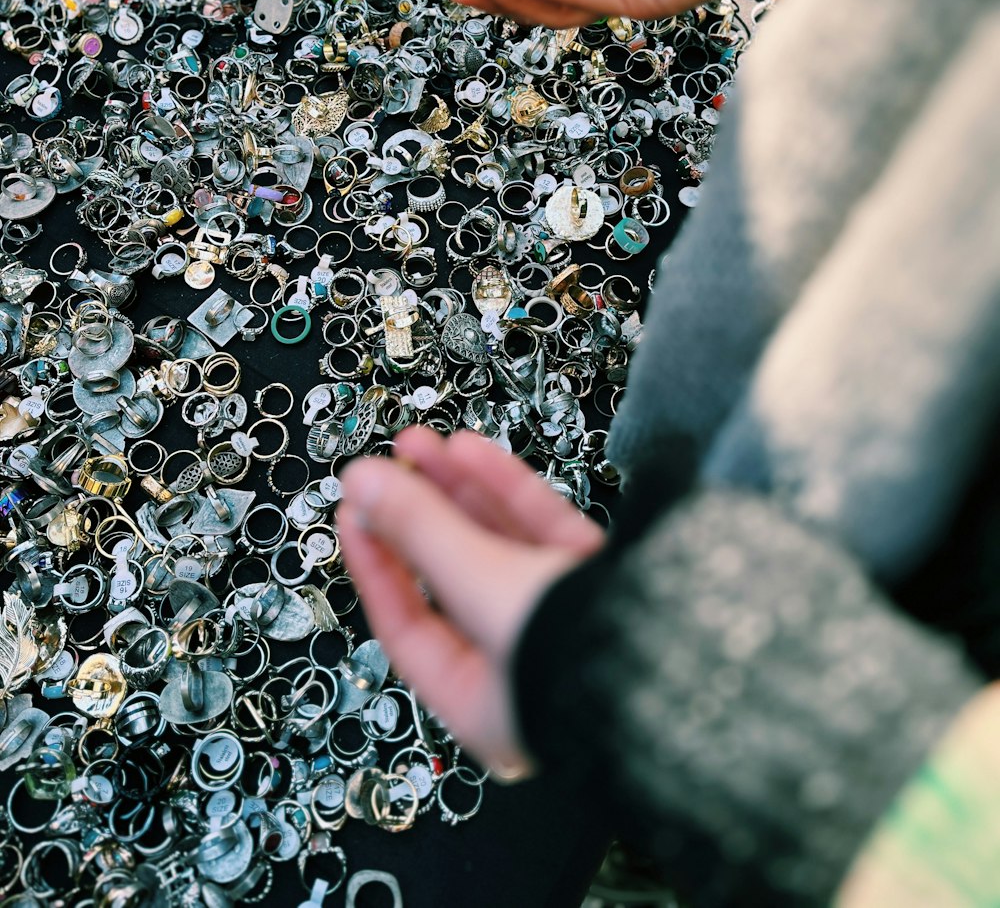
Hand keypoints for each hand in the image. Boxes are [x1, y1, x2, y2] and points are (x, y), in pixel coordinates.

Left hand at [338, 427, 604, 777]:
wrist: (702, 651)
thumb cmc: (586, 655)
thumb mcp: (480, 586)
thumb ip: (420, 529)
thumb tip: (360, 482)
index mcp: (486, 703)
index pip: (410, 627)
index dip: (377, 562)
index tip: (354, 510)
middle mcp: (527, 667)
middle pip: (455, 577)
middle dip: (421, 513)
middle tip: (390, 463)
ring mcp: (571, 622)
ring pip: (500, 547)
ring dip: (460, 491)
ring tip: (424, 442)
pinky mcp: (610, 584)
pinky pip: (545, 534)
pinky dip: (510, 492)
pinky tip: (476, 452)